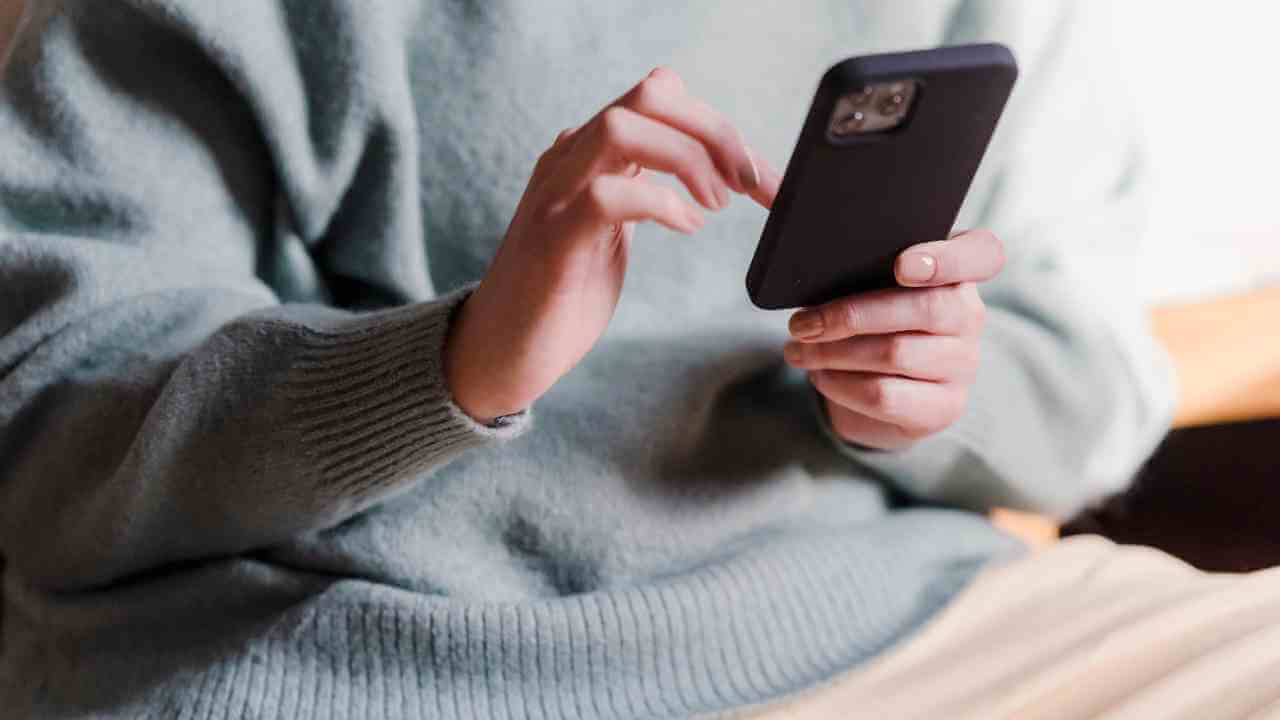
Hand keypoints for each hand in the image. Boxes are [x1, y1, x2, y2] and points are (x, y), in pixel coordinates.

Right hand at [445, 67, 780, 422]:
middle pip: (649, 95)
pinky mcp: (553, 239)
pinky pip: (607, 194)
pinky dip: (660, 203)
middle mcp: (569, 160)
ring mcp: (556, 195)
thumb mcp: (612, 231)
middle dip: (714, 131)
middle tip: (748, 184)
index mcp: (588, 154)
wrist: (498, 352)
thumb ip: (643, 193)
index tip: (758, 176)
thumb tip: (708, 177)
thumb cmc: (561, 296)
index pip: (659, 96)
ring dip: (688, 159)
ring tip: (714, 205)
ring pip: (623, 127)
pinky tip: (686, 227)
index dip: (718, 126)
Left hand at [783, 230, 1004, 449]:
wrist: (884, 392)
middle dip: (849, 314)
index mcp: (959, 272)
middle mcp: (970, 316)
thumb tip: (771, 190)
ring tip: (796, 348)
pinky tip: (819, 375)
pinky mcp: (942, 408)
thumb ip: (839, 241)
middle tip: (800, 322)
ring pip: (895, 354)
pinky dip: (840, 384)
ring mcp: (962, 365)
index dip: (948, 259)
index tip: (902, 265)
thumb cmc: (871, 320)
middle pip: (923, 308)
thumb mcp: (863, 279)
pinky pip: (885, 395)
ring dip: (833, 352)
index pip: (984, 254)